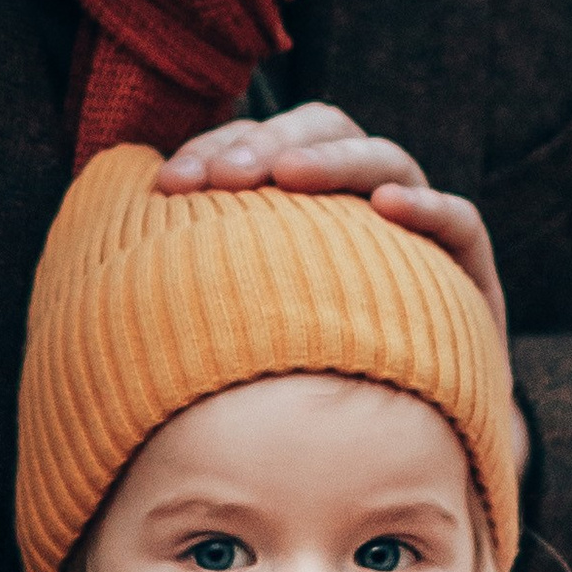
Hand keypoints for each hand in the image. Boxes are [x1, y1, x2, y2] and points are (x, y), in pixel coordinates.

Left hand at [158, 108, 527, 473]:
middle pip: (323, 132)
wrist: (416, 439)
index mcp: (307, 202)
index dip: (215, 150)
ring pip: (386, 160)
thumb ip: (201, 293)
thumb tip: (102, 279)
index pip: (261, 146)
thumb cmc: (314, 380)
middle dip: (269, 145)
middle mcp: (363, 202)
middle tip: (224, 177)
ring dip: (336, 161)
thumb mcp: (251, 332)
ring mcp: (420, 228)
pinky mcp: (469, 271)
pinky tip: (388, 209)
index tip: (167, 185)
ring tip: (292, 176)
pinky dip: (428, 209)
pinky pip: (460, 222)